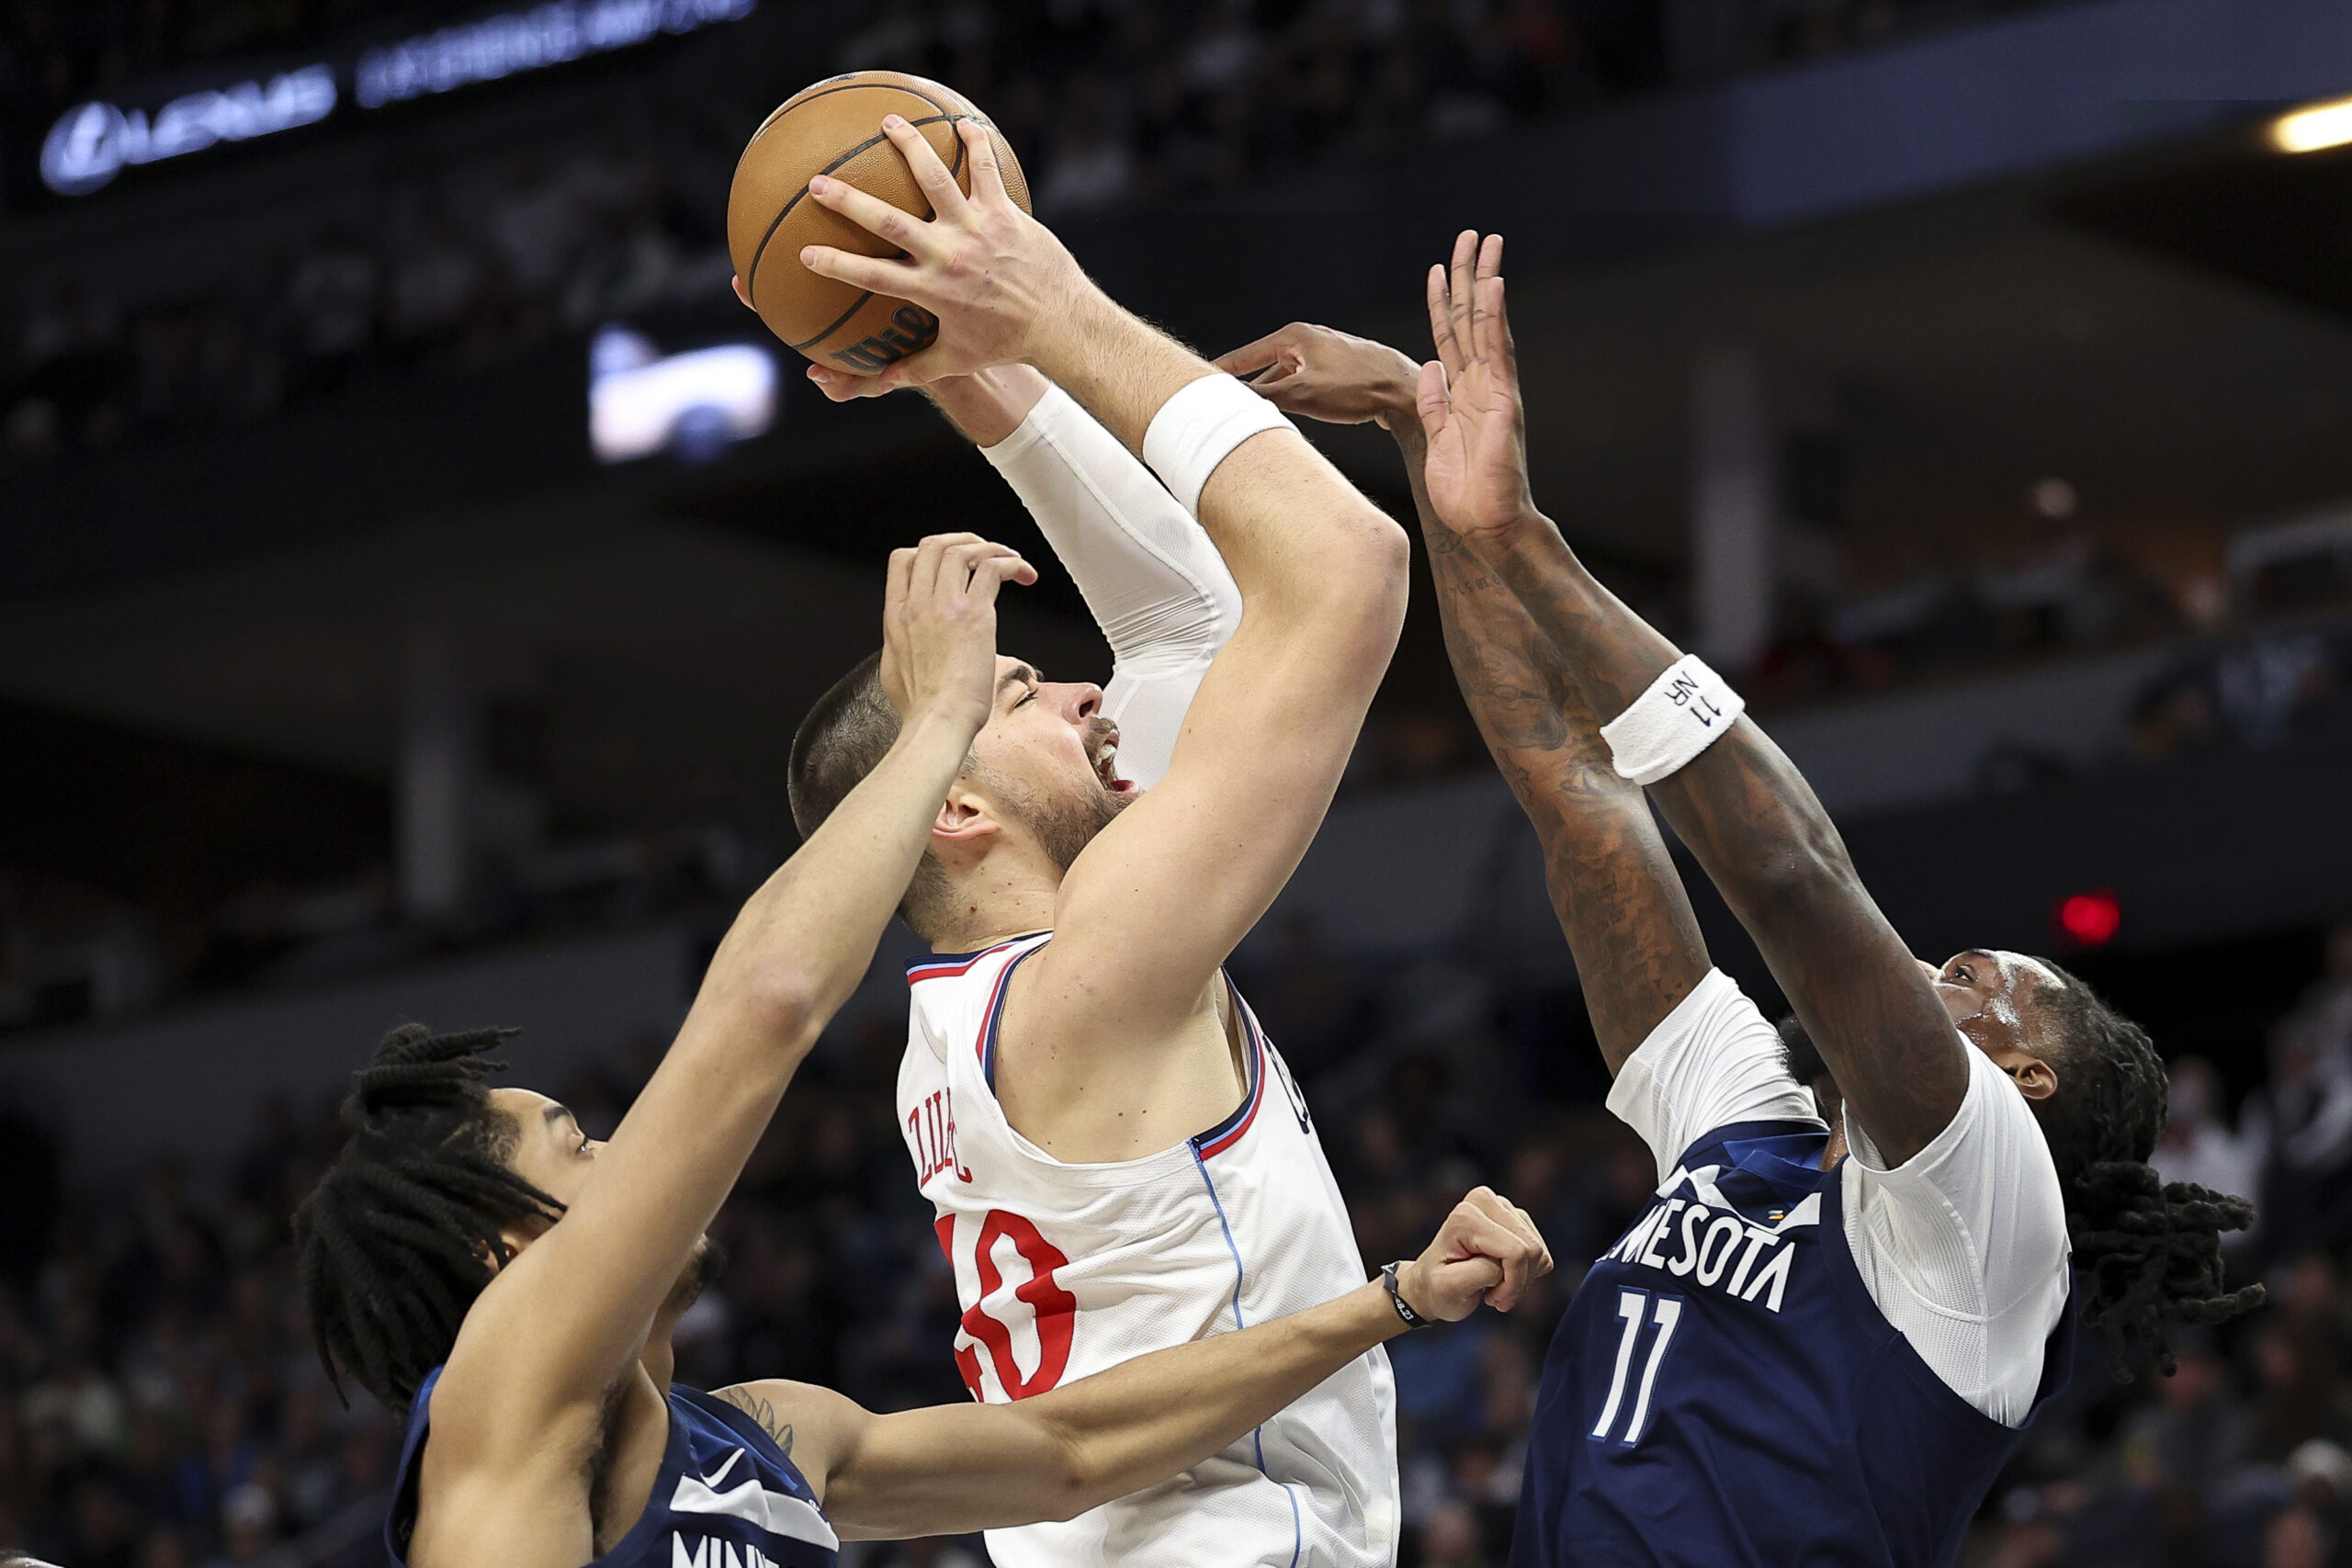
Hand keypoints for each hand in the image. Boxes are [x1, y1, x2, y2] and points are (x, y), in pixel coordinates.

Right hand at [800, 117, 1093, 390]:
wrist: (1060, 324)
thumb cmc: (1004, 344)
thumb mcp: (955, 360)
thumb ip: (911, 370)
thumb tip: (873, 382)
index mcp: (932, 291)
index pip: (873, 276)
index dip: (837, 265)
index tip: (805, 253)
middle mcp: (949, 255)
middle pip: (889, 221)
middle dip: (849, 201)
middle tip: (816, 183)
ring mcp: (976, 229)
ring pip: (936, 179)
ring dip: (909, 147)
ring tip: (886, 122)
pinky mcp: (1004, 213)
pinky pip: (986, 170)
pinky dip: (975, 143)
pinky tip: (960, 122)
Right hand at [880, 533, 1036, 731]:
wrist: (939, 722)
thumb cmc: (922, 708)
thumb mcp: (894, 670)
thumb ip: (901, 646)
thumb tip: (910, 645)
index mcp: (897, 616)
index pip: (902, 559)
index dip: (927, 550)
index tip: (949, 560)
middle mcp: (918, 604)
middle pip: (934, 545)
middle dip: (962, 540)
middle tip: (984, 551)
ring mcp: (945, 606)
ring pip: (964, 551)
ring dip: (992, 548)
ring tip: (1011, 559)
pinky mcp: (975, 615)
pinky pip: (994, 569)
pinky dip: (1012, 563)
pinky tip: (1024, 574)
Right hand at [1212, 323, 1420, 431]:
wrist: (1404, 392)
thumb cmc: (1359, 386)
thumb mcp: (1302, 394)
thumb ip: (1262, 396)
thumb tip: (1230, 400)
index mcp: (1294, 336)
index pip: (1245, 354)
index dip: (1221, 370)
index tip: (1200, 380)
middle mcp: (1307, 340)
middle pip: (1263, 367)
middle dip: (1246, 388)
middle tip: (1222, 406)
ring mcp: (1323, 355)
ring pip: (1285, 379)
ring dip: (1271, 398)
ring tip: (1252, 418)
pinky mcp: (1337, 371)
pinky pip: (1302, 385)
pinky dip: (1291, 400)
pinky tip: (1287, 418)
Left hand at [1396, 1185, 1552, 1320]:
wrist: (1430, 1283)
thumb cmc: (1437, 1288)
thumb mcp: (1449, 1288)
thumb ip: (1480, 1272)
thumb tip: (1507, 1262)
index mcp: (1466, 1216)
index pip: (1516, 1252)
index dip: (1512, 1283)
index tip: (1492, 1300)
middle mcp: (1484, 1201)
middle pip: (1531, 1248)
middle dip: (1519, 1281)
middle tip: (1495, 1297)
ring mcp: (1502, 1206)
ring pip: (1538, 1250)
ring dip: (1522, 1278)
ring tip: (1496, 1287)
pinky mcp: (1515, 1217)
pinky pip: (1540, 1251)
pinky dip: (1527, 1271)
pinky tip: (1503, 1276)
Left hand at [1417, 232, 1540, 549]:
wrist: (1486, 523)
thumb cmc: (1465, 491)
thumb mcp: (1435, 440)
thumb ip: (1432, 405)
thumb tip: (1429, 369)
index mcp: (1463, 393)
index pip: (1450, 336)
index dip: (1441, 302)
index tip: (1438, 268)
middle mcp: (1482, 383)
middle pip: (1471, 318)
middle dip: (1468, 275)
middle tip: (1470, 234)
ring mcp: (1495, 388)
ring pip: (1487, 324)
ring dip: (1483, 281)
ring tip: (1484, 242)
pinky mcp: (1504, 399)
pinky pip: (1498, 351)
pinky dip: (1495, 316)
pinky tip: (1493, 285)